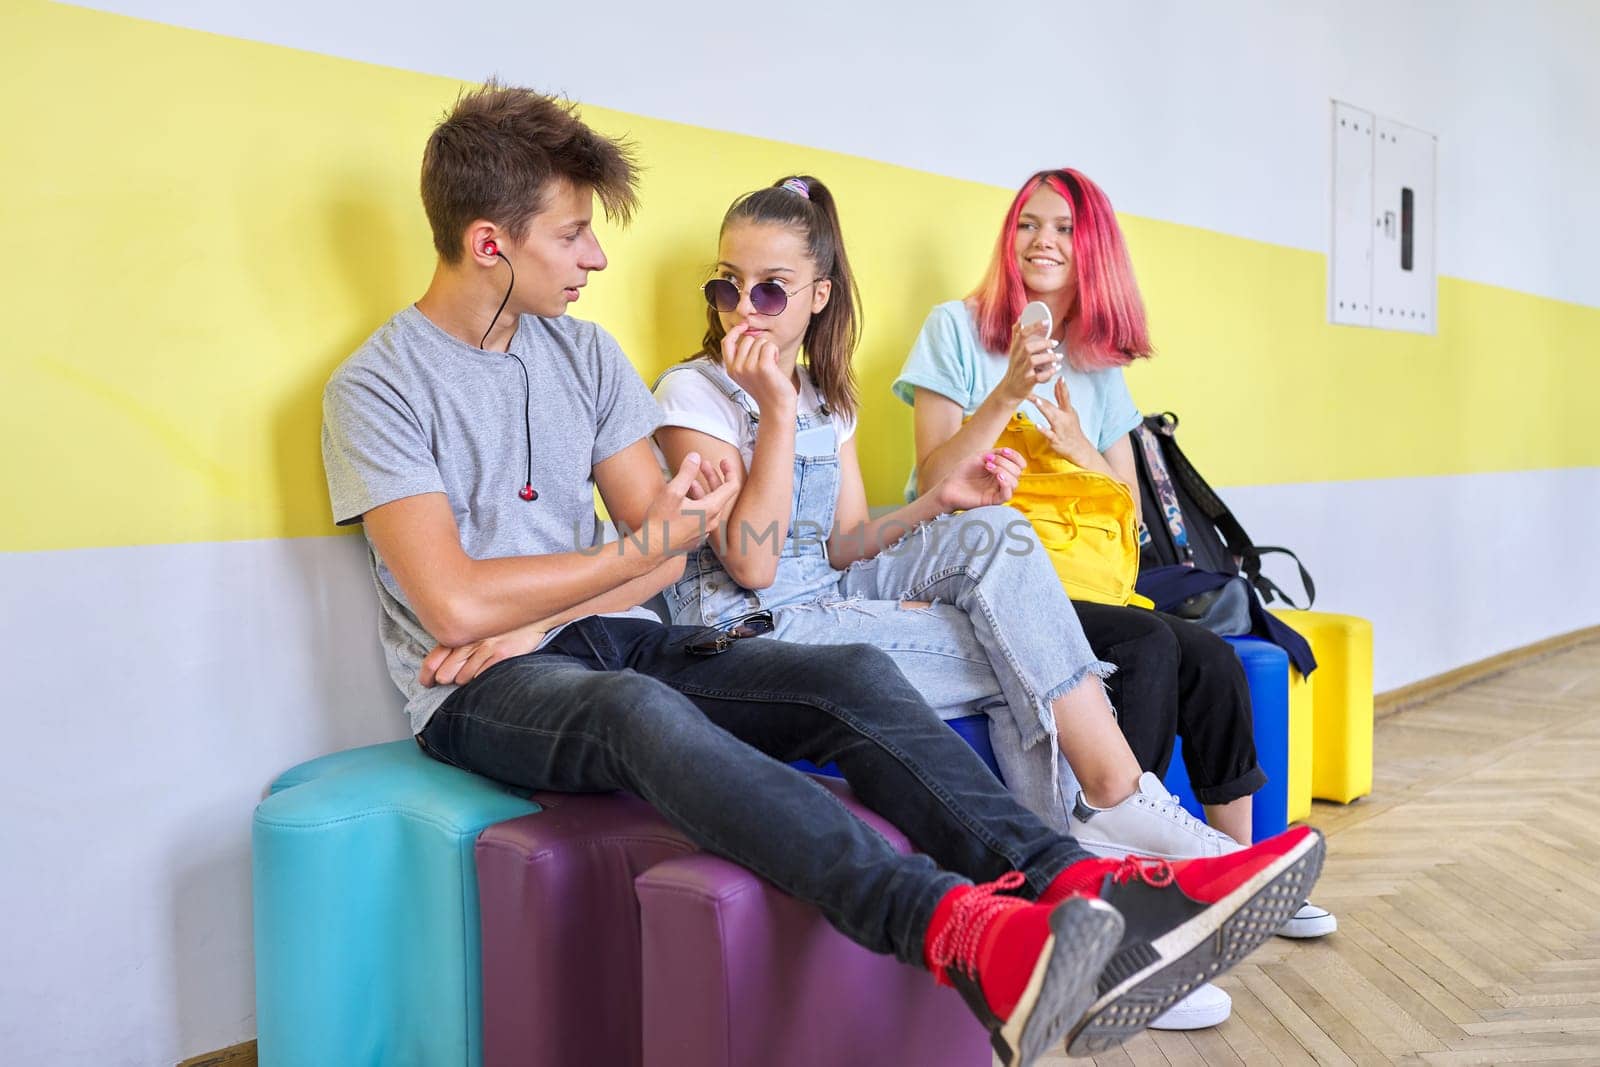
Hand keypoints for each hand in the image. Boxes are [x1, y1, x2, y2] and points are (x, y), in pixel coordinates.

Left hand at [420, 621, 546, 686]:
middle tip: (455, 677)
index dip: (427, 675)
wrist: (530, 614)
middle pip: (445, 674)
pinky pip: (482, 678)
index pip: (432, 660)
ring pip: (463, 679)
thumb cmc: (500, 623)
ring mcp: (485, 647)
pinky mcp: (502, 654)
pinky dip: (482, 679)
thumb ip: (456, 643)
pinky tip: (488, 669)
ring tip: (478, 668)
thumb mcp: (474, 628)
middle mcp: (468, 639)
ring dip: (467, 679)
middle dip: (448, 679)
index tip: (428, 682)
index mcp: (458, 631)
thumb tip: (438, 667)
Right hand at [644, 452, 739, 553]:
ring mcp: (704, 531)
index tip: (722, 461)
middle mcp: (711, 522)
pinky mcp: (696, 537)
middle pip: (720, 495)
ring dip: (703, 490)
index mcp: (710, 509)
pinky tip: (685, 500)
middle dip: (712, 476)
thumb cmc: (660, 522)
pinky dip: (698, 504)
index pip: (732, 486)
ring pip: (711, 506)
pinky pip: (703, 517)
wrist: (650, 548)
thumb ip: (686, 472)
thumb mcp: (672, 491)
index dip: (729, 470)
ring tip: (690, 481)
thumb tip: (695, 456)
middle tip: (702, 464)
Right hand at [722, 323, 795, 414]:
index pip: (726, 342)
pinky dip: (775, 352)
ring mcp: (749, 368)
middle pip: (748, 339)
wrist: (777, 406)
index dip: (735, 331)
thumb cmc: (766, 388)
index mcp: (731, 369)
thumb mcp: (747, 373)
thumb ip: (742, 356)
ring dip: (769, 350)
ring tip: (771, 366)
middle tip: (765, 362)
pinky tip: (775, 365)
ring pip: (760, 342)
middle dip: (759, 346)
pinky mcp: (763, 367)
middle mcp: (737, 368)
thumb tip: (745, 333)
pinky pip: (769, 346)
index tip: (744, 325)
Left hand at [933, 447, 1025, 511]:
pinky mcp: (993, 501)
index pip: (1019, 464)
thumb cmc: (964, 471)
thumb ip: (997, 453)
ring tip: (988, 466)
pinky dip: (1005, 484)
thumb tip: (1008, 453)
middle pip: (1017, 472)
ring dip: (1003, 470)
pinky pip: (1008, 495)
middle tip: (988, 460)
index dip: (1015, 456)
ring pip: (1014, 482)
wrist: (950, 485)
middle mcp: (1003, 481)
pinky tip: (997, 476)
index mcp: (1002, 469)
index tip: (1003, 451)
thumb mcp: (981, 456)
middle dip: (1004, 462)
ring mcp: (998, 491)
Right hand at [998, 319, 1059, 403]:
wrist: (1009, 389)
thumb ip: (1017, 334)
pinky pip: (1039, 376)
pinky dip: (1049, 373)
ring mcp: (1022, 371)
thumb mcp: (1014, 350)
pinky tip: (1056, 368)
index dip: (1034, 326)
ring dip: (1049, 358)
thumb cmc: (1015, 367)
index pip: (1022, 334)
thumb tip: (1021, 316)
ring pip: (1033, 361)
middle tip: (1055, 343)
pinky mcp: (1027, 382)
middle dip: (1044, 343)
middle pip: (1028, 347)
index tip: (1046, 322)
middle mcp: (1017, 359)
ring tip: (1058, 357)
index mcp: (1015, 349)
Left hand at [1031, 377, 1095, 464]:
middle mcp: (1064, 418)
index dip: (1063, 387)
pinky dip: (1043, 430)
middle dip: (1043, 397)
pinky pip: (1048, 434)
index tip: (1060, 377)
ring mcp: (1059, 429)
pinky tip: (1036, 425)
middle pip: (1053, 406)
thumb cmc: (1071, 428)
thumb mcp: (1069, 411)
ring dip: (1043, 408)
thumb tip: (1058, 381)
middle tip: (1033, 390)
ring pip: (1051, 417)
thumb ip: (1062, 397)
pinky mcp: (1055, 439)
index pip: (1065, 396)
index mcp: (1067, 411)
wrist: (1079, 449)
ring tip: (1036, 400)